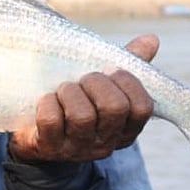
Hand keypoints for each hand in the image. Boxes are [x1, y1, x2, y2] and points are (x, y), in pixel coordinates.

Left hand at [8, 34, 157, 163]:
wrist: (37, 130)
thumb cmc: (78, 100)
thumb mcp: (105, 84)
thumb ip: (129, 63)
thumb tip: (152, 40)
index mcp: (125, 128)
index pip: (142, 107)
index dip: (128, 82)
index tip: (111, 71)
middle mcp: (106, 143)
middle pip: (114, 108)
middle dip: (96, 83)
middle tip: (84, 80)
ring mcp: (78, 149)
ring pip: (82, 116)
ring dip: (70, 92)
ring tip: (64, 90)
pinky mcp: (50, 148)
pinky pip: (51, 120)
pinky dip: (48, 103)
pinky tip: (48, 100)